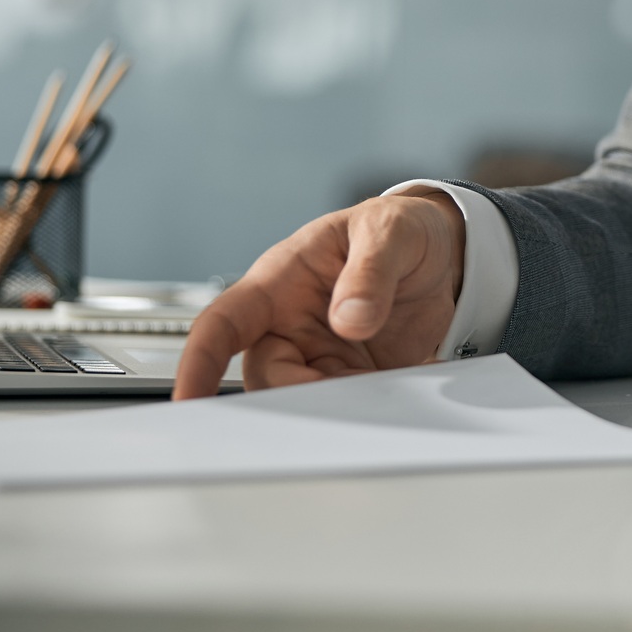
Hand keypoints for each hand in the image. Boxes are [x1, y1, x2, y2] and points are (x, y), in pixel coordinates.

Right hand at [172, 193, 466, 398]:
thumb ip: (369, 272)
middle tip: (341, 394)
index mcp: (279, 282)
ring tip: (383, 386)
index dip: (199, 360)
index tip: (189, 396)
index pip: (223, 323)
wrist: (442, 249)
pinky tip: (404, 385)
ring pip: (306, 398)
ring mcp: (322, 353)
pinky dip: (372, 404)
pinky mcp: (353, 372)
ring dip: (338, 404)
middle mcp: (290, 324)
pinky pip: (350, 402)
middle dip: (293, 394)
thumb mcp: (387, 232)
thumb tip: (350, 319)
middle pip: (264, 376)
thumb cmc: (397, 227)